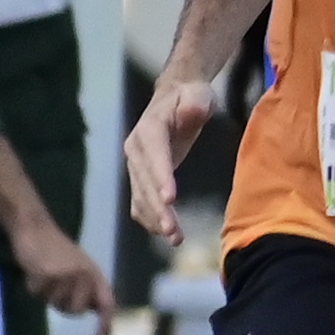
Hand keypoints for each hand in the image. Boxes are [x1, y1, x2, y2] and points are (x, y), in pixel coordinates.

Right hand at [8, 214, 109, 317]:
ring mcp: (66, 277)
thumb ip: (89, 288)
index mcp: (96, 274)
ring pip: (55, 304)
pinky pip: (37, 296)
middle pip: (76, 311)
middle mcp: (85, 276)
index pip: (106, 303)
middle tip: (55, 285)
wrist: (35, 229)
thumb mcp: (80, 267)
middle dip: (63, 305)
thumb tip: (97, 310)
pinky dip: (33, 286)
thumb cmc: (56, 249)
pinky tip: (35, 270)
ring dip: (46, 294)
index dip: (106, 323)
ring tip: (46, 273)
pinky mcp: (46, 276)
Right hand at [121, 72, 216, 239]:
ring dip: (155, 219)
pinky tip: (165, 234)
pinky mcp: (142, 175)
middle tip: (173, 232)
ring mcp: (136, 164)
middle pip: (145, 183)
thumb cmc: (190, 96)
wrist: (176, 96)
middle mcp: (136, 149)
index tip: (169, 200)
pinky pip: (141, 200)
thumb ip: (195, 104)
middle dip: (158, 209)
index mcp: (149, 130)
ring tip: (175, 239)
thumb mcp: (197, 95)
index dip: (161, 178)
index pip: (155, 156)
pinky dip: (150, 218)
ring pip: (141, 196)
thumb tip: (193, 110)